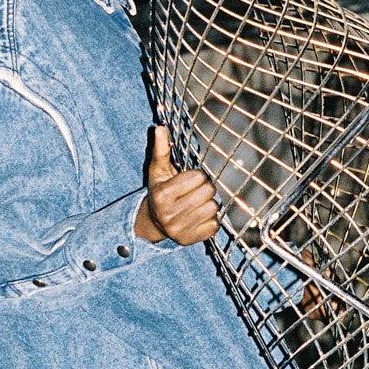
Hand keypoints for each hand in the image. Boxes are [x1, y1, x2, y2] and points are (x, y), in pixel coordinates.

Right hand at [135, 125, 219, 245]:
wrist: (153, 222)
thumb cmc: (159, 191)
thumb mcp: (158, 171)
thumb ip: (161, 150)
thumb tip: (160, 128)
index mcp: (162, 195)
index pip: (198, 177)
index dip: (197, 176)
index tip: (189, 180)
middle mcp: (169, 215)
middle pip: (208, 192)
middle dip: (204, 188)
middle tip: (195, 191)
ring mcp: (179, 230)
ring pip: (213, 208)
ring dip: (209, 203)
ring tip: (197, 203)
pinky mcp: (190, 240)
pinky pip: (215, 225)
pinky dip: (210, 220)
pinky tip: (199, 216)